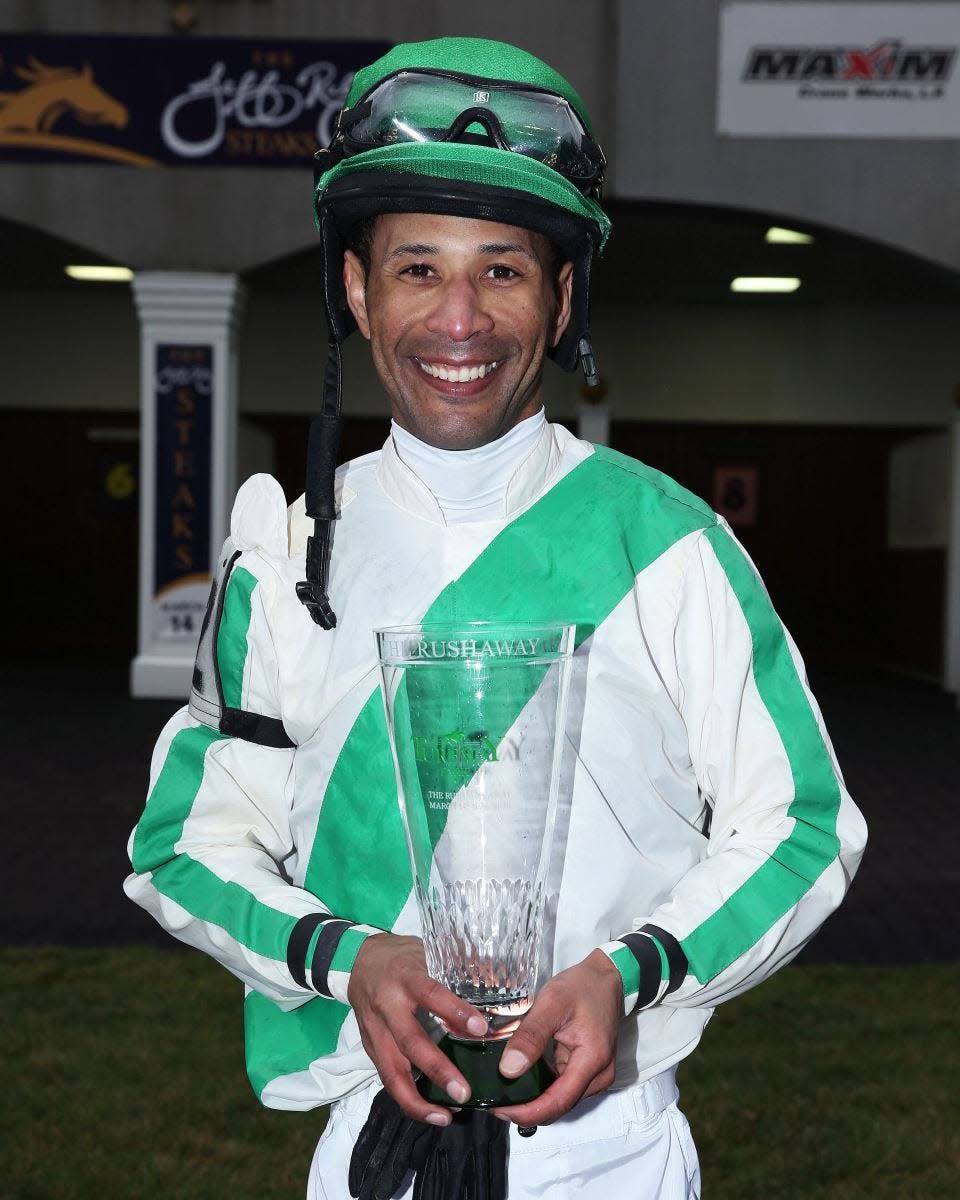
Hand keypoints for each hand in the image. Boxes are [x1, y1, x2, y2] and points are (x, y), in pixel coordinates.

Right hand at [347, 933, 488, 1123]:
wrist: (358, 962)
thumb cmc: (401, 957)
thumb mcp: (426, 954)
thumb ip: (455, 973)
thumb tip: (498, 988)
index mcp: (405, 976)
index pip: (430, 993)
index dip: (454, 1011)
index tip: (480, 1029)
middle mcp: (387, 1005)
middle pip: (410, 1042)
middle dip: (437, 1070)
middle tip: (464, 1092)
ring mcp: (375, 1030)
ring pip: (391, 1071)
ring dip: (418, 1099)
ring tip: (445, 1116)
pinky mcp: (370, 1048)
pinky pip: (387, 1078)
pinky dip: (408, 1098)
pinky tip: (431, 1111)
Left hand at [492, 949, 622, 1127]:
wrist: (606, 978)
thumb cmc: (581, 987)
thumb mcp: (551, 1003)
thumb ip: (531, 1036)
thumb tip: (508, 1070)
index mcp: (592, 1061)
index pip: (557, 1102)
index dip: (527, 1112)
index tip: (498, 1110)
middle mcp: (599, 1076)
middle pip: (559, 1105)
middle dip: (527, 1109)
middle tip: (493, 1100)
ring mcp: (597, 1075)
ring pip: (561, 1099)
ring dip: (534, 1100)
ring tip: (503, 1091)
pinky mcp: (590, 1071)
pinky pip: (564, 1087)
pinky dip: (543, 1087)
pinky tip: (522, 1080)